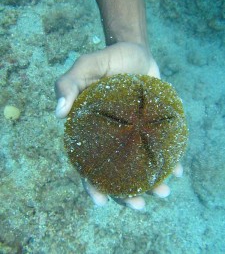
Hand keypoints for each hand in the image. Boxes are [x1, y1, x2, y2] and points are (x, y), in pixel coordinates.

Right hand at [55, 42, 180, 209]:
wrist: (136, 51)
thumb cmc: (109, 58)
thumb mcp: (86, 65)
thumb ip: (68, 85)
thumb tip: (57, 114)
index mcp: (91, 129)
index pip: (87, 163)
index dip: (91, 184)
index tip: (102, 201)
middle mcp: (111, 137)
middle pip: (115, 172)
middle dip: (125, 193)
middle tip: (139, 205)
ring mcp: (133, 134)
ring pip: (138, 165)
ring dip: (150, 183)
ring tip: (163, 192)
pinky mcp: (151, 127)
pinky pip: (158, 148)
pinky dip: (167, 161)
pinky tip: (176, 170)